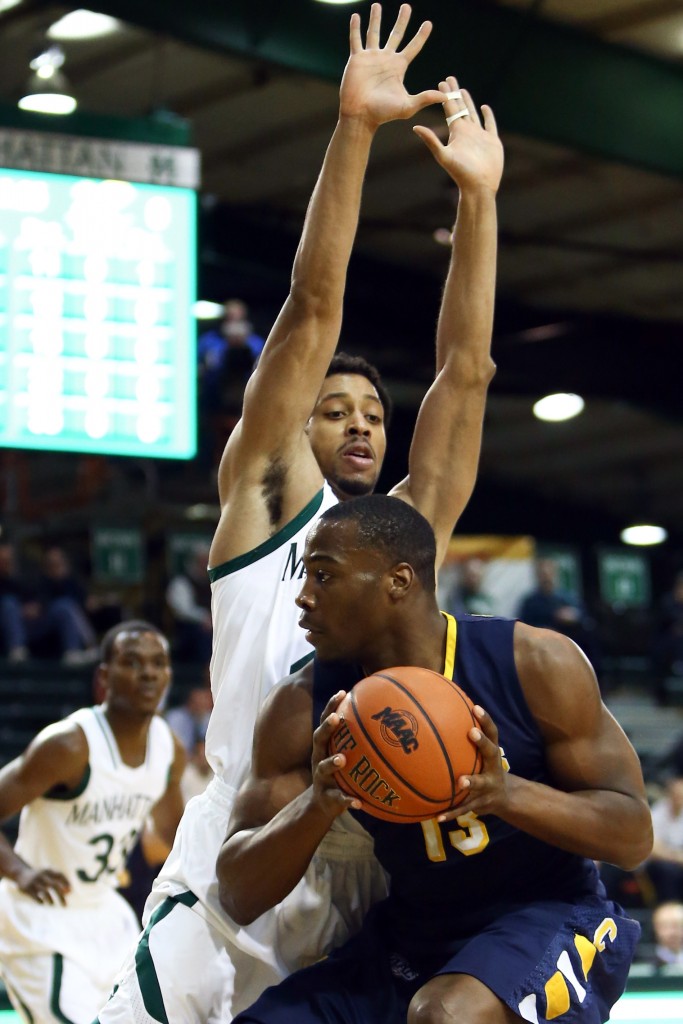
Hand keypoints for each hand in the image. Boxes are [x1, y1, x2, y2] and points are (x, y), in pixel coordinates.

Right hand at [15, 865, 70, 905]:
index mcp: (48, 871)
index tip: (70, 892)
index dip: (66, 883)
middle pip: (54, 886)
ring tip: (52, 904)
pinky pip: (36, 897)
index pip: (60, 875)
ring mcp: (34, 882)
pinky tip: (42, 903)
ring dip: (50, 900)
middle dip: (61, 896)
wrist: (21, 874)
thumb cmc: (40, 877)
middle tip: (65, 906)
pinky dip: (40, 901)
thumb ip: (59, 882)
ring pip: (45, 892)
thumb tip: (69, 892)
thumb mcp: (48, 876)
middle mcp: (42, 875)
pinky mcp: (27, 889)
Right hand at [310, 692, 359, 818]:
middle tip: (336, 718)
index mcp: (325, 747)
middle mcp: (319, 759)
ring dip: (332, 762)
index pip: (326, 722)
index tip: (342, 693)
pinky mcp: (328, 798)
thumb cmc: (339, 773)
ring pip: (324, 769)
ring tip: (342, 759)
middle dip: (326, 728)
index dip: (331, 707)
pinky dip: (348, 800)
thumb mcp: (344, 755)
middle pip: (318, 740)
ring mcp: (321, 779)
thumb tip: (386, 720)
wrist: (322, 804)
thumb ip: (358, 741)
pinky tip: (358, 803)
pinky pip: (338, 799)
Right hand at [340, 3, 443, 128]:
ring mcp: (370, 58)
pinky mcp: (357, 60)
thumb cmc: (383, 113)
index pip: (413, 47)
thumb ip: (425, 98)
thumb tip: (445, 96)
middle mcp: (385, 59)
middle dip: (402, 21)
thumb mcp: (407, 106)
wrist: (360, 115)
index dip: (421, 36)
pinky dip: (355, 28)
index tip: (428, 23)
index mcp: (398, 67)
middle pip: (396, 35)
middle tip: (407, 7)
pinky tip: (356, 16)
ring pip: (374, 33)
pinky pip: (355, 40)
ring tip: (377, 5)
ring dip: (376, 19)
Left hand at [413, 77, 503, 193]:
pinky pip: (490, 124)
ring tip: (463, 90)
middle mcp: (467, 132)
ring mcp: (479, 136)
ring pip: (473, 113)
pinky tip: (485, 107)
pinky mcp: (492, 141)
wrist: (479, 186)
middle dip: (454, 93)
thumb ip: (431, 140)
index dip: (446, 96)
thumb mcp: (444, 155)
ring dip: (468, 102)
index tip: (441, 82)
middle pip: (460, 107)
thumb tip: (415, 127)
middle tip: (449, 79)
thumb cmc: (461, 173)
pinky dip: (488, 115)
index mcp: (456, 132)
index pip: (450, 109)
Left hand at [437, 705, 506, 821]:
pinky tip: (437, 817)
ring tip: (460, 782)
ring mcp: (489, 787)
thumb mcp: (482, 754)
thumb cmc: (485, 768)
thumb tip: (439, 717)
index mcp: (492, 754)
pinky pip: (464, 808)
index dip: (486, 720)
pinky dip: (451, 812)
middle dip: (483, 742)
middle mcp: (493, 768)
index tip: (476, 707)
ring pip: (480, 783)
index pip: (493, 733)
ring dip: (471, 782)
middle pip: (492, 752)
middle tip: (472, 732)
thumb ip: (466, 739)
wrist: (505, 798)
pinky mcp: (480, 803)